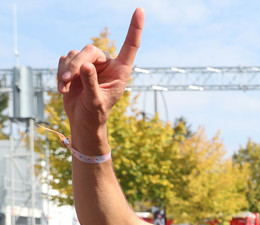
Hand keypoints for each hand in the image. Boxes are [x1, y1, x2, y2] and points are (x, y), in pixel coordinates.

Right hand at [57, 8, 143, 137]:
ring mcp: (91, 63)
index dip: (134, 28)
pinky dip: (60, 73)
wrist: (83, 120)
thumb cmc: (95, 113)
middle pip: (89, 50)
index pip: (130, 46)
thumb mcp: (95, 101)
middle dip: (76, 64)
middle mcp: (107, 63)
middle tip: (66, 80)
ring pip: (74, 54)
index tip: (140, 10)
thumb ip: (91, 84)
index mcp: (121, 70)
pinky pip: (64, 60)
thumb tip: (86, 65)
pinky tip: (63, 87)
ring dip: (66, 71)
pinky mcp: (76, 66)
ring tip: (64, 88)